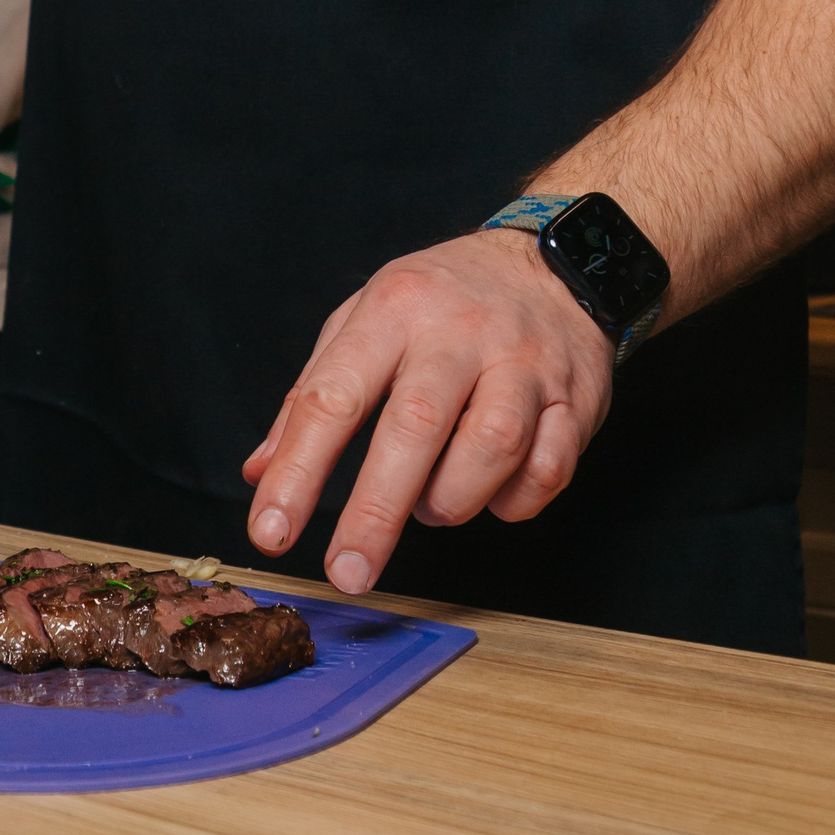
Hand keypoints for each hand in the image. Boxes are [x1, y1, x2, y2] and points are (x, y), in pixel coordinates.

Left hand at [241, 231, 613, 594]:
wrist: (555, 263)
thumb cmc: (444, 300)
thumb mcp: (366, 319)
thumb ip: (312, 395)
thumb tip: (260, 471)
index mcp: (395, 309)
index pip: (334, 395)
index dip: (298, 470)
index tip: (271, 531)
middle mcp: (460, 332)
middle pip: (414, 426)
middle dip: (375, 511)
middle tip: (348, 571)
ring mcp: (523, 362)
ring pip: (490, 448)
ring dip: (451, 500)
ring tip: (432, 504)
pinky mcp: (574, 398)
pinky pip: (547, 469)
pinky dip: (515, 500)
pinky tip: (493, 491)